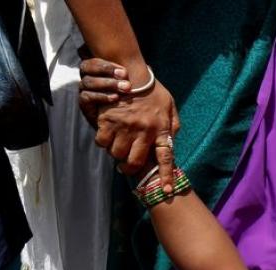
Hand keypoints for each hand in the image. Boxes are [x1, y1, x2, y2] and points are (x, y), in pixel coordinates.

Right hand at [78, 58, 181, 190]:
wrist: (132, 72)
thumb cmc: (153, 90)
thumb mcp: (170, 106)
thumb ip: (173, 125)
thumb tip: (173, 142)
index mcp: (161, 129)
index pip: (166, 158)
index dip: (166, 177)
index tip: (167, 192)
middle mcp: (144, 131)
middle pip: (135, 162)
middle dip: (130, 168)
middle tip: (126, 166)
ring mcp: (125, 126)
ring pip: (117, 154)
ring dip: (116, 154)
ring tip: (118, 146)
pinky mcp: (108, 120)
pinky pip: (102, 142)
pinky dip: (103, 142)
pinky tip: (107, 136)